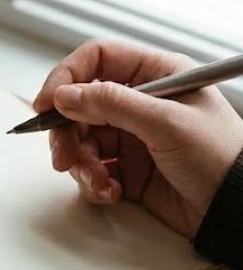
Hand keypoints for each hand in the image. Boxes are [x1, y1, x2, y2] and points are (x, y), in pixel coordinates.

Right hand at [33, 39, 242, 237]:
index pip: (97, 60)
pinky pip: (91, 169)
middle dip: (66, 133)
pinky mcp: (126, 168)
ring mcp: (131, 136)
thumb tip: (65, 95)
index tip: (46, 105)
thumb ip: (113, 104)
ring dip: (80, 164)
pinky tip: (112, 192)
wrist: (235, 209)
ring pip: (80, 141)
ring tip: (99, 181)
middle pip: (79, 105)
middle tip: (63, 157)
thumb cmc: (220, 158)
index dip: (66, 78)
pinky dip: (93, 183)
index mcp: (156, 75)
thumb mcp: (167, 123)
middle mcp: (139, 102)